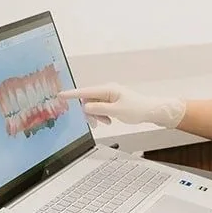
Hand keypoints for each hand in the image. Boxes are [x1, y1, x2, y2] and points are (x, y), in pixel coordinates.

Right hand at [56, 84, 185, 128]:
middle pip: (89, 100)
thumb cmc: (137, 109)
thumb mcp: (116, 111)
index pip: (86, 92)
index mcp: (108, 90)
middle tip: (97, 122)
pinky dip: (102, 115)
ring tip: (106, 122)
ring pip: (95, 106)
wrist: (151, 111)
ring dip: (97, 115)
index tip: (60, 95)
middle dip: (90, 112)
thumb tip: (85, 107)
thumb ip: (99, 109)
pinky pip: (101, 108)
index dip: (72, 95)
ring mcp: (110, 95)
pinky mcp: (113, 101)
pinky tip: (109, 120)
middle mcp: (108, 90)